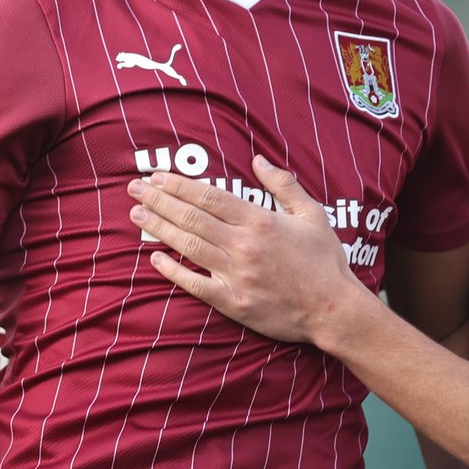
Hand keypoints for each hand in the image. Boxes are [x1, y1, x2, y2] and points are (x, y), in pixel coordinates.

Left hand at [127, 154, 368, 345]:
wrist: (334, 308)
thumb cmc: (325, 260)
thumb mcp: (312, 213)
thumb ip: (284, 185)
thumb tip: (258, 160)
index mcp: (260, 220)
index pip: (209, 197)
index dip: (179, 185)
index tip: (157, 177)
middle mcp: (244, 245)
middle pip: (191, 218)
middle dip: (159, 201)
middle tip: (134, 189)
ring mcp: (236, 275)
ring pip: (188, 246)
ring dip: (159, 229)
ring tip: (137, 215)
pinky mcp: (234, 302)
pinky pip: (195, 284)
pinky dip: (173, 271)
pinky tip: (154, 259)